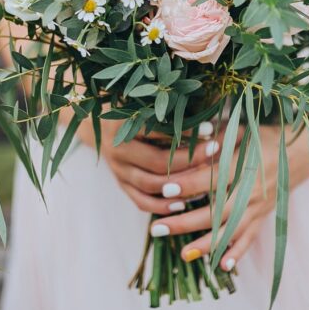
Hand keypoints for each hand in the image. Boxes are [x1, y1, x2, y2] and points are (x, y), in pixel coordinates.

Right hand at [78, 118, 223, 215]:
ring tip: (205, 181)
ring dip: (179, 186)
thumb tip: (203, 115)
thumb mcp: (141, 103)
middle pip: (158, 162)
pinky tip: (182, 204)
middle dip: (190, 160)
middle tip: (214, 153)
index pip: (159, 131)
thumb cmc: (127, 107)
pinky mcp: (120, 183)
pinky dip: (161, 206)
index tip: (210, 129)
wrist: (94, 122)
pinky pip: (140, 201)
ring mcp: (117, 170)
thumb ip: (165, 110)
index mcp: (122, 125)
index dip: (186, 131)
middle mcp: (117, 150)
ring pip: (150, 185)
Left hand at [148, 126, 308, 271]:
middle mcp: (250, 191)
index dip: (187, 184)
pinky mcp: (263, 217)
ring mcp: (258, 208)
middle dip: (184, 222)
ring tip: (182, 255)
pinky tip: (222, 267)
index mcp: (243, 166)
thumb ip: (216, 137)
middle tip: (157, 228)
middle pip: (214, 212)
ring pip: (229, 231)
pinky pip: (250, 238)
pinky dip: (237, 254)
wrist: (301, 153)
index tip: (164, 190)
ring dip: (205, 245)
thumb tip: (187, 139)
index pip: (210, 179)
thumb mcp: (242, 131)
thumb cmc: (265, 138)